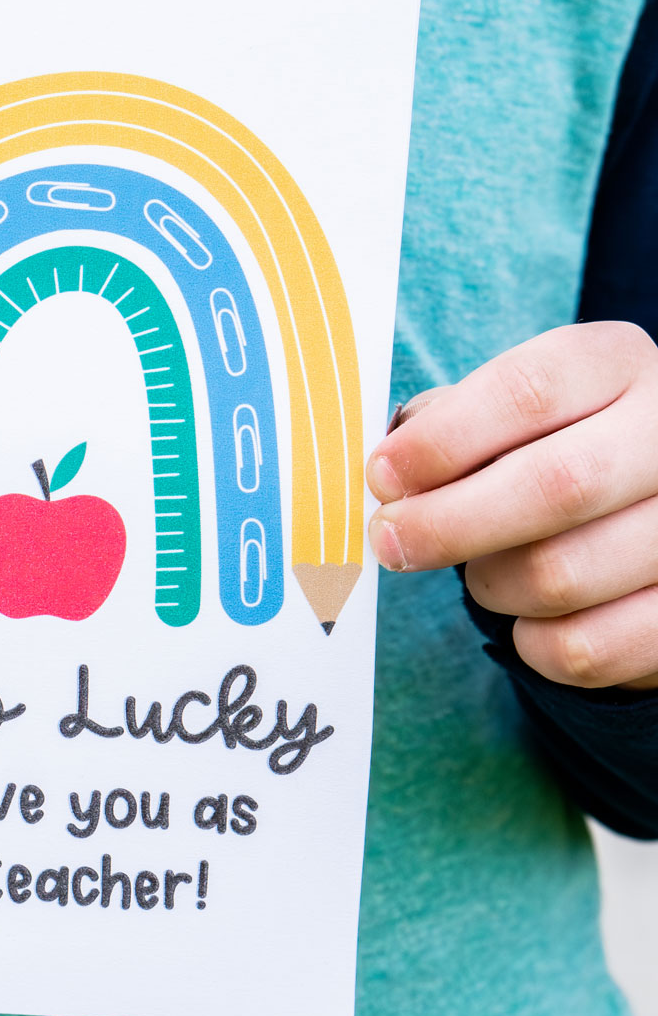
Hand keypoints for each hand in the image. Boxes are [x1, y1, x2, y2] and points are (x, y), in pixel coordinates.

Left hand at [365, 322, 657, 691]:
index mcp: (617, 365)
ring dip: (491, 585)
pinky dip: (533, 645)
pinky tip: (528, 618)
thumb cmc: (558, 446)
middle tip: (392, 540)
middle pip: (555, 486)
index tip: (383, 476)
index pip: (528, 393)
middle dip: (449, 524)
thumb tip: (390, 474)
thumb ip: (453, 422)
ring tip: (482, 570)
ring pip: (562, 577)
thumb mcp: (520, 409)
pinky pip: (585, 649)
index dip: (443, 440)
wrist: (650, 504)